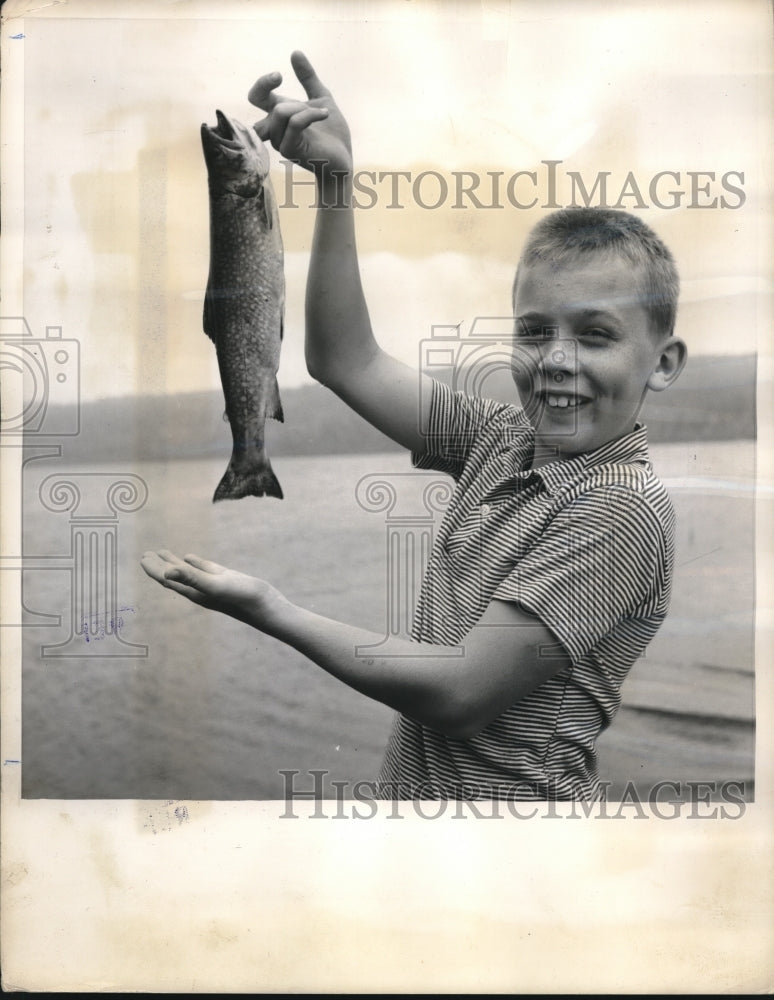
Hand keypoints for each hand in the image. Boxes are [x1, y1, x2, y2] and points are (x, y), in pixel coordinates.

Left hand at [140, 549, 284, 631]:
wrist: (267, 606)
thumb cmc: (242, 599)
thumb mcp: (215, 586)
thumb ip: (192, 578)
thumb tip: (166, 574)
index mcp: (194, 592)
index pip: (168, 579)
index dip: (154, 570)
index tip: (143, 559)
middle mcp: (200, 589)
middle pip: (174, 576)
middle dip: (159, 565)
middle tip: (145, 554)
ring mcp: (212, 583)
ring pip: (188, 571)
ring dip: (174, 562)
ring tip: (161, 551)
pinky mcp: (225, 578)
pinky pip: (204, 568)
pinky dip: (194, 562)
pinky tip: (188, 557)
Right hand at [249, 50, 351, 174]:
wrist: (343, 159)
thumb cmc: (331, 133)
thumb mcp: (321, 98)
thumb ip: (308, 77)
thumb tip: (295, 52)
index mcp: (280, 114)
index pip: (257, 96)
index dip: (263, 83)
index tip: (279, 76)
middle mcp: (276, 127)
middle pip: (255, 99)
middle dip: (266, 84)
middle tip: (280, 78)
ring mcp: (280, 140)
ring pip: (280, 111)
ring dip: (302, 107)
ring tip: (321, 113)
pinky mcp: (290, 150)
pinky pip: (294, 123)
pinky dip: (310, 114)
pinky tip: (324, 114)